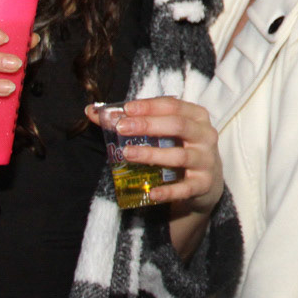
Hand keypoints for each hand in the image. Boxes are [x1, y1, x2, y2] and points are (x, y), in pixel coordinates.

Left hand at [86, 97, 223, 215]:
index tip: (126, 109)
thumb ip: (133, 121)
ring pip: (180, 156)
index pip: (173, 105)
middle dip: (149, 125)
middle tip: (122, 127)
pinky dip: (168, 191)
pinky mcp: (203, 185)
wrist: (206, 182)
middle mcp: (205, 136)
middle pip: (178, 125)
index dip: (149, 106)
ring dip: (152, 154)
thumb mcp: (164, 132)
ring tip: (128, 154)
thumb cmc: (179, 148)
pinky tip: (151, 193)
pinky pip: (185, 188)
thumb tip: (91, 111)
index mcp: (197, 117)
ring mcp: (206, 161)